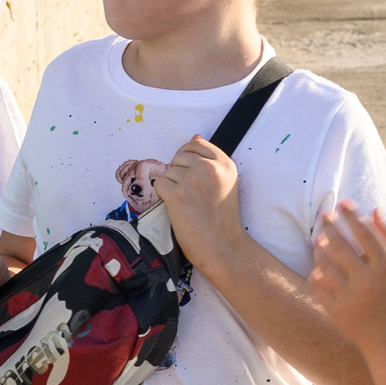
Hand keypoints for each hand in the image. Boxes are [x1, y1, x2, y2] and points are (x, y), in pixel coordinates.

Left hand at [155, 135, 244, 267]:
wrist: (223, 247)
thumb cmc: (222, 218)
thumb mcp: (226, 182)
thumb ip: (210, 160)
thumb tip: (195, 137)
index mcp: (225, 163)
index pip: (196, 143)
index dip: (188, 157)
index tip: (190, 173)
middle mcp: (210, 168)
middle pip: (180, 156)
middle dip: (179, 172)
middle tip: (190, 193)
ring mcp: (193, 180)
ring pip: (168, 171)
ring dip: (172, 186)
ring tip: (187, 203)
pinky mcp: (177, 195)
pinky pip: (159, 184)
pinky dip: (163, 195)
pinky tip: (177, 207)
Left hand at [307, 203, 385, 361]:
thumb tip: (373, 210)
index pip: (365, 232)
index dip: (352, 215)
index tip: (343, 204)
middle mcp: (368, 281)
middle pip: (341, 244)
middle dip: (330, 225)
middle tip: (324, 215)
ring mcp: (350, 298)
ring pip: (325, 263)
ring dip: (319, 247)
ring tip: (318, 239)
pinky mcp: (336, 312)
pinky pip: (318, 286)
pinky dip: (316, 273)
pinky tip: (317, 266)